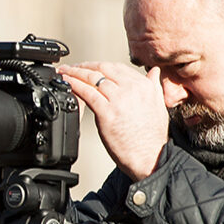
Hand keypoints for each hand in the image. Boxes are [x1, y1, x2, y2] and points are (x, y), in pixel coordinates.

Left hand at [59, 62, 168, 181]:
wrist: (150, 158)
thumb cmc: (152, 138)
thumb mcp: (159, 106)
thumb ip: (154, 87)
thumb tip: (154, 72)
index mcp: (144, 86)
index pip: (117, 67)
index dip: (99, 65)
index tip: (89, 67)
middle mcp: (132, 89)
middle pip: (103, 69)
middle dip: (84, 66)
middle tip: (71, 67)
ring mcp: (119, 100)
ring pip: (92, 78)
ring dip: (75, 73)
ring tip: (64, 73)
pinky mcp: (106, 112)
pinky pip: (87, 93)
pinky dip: (74, 85)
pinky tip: (66, 83)